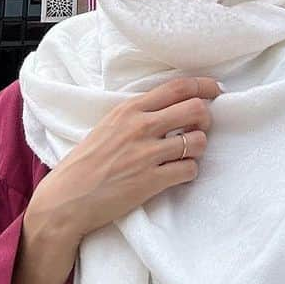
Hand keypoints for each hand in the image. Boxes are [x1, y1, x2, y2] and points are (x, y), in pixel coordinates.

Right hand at [23, 76, 219, 245]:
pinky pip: (189, 170)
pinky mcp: (151, 181)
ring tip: (189, 153)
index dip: (204, 86)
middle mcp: (141, 127)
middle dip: (206, 118)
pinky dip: (190, 172)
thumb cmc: (87, 160)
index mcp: (130, 108)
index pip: (178, 87)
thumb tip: (171, 105)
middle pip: (195, 109)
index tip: (216, 90)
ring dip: (200, 147)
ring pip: (198, 141)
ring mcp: (146, 154)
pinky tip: (179, 174)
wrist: (68, 197)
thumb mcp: (110, 124)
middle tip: (201, 127)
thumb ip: (138, 113)